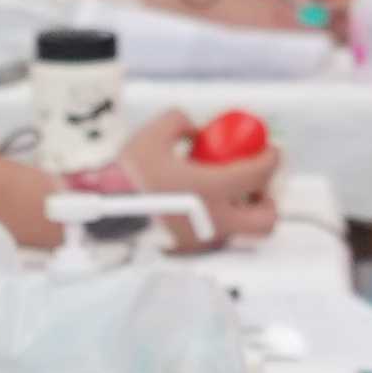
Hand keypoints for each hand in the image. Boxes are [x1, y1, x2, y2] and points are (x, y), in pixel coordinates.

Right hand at [85, 128, 283, 243]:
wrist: (99, 213)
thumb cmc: (126, 176)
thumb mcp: (152, 135)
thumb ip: (179, 122)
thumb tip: (194, 130)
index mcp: (213, 190)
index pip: (260, 174)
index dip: (272, 159)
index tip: (270, 150)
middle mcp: (215, 220)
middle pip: (266, 220)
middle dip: (268, 201)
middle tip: (256, 185)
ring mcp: (202, 240)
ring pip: (239, 230)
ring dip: (239, 211)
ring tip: (220, 193)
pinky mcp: (186, 250)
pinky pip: (212, 234)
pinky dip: (212, 219)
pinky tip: (193, 204)